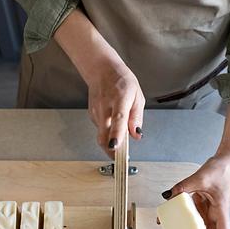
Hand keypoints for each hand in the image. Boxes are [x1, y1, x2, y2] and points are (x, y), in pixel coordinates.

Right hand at [53, 7, 144, 157]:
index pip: (117, 119)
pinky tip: (113, 126)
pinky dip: (108, 133)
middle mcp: (105, 106)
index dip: (116, 134)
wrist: (102, 70)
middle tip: (120, 159)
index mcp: (119, 99)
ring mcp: (96, 111)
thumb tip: (137, 134)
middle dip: (111, 150)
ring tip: (120, 140)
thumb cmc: (122, 81)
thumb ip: (137, 117)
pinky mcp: (92, 115)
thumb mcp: (137, 96)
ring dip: (111, 142)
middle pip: (104, 134)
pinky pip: (101, 129)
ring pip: (102, 134)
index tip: (115, 147)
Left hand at [161, 153, 229, 228]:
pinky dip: (184, 221)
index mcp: (221, 210)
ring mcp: (210, 209)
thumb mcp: (201, 177)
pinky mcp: (203, 203)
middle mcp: (216, 213)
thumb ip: (184, 186)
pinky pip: (193, 216)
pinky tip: (172, 222)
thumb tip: (169, 195)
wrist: (226, 159)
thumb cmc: (223, 169)